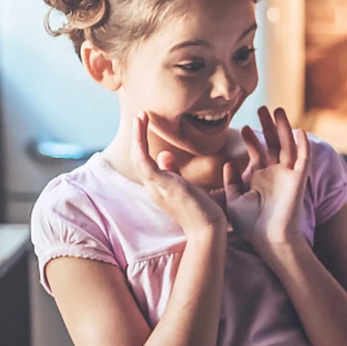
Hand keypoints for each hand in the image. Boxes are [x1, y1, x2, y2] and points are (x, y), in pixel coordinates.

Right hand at [132, 114, 226, 236]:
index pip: (147, 164)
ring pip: (138, 157)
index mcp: (160, 188)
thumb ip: (175, 172)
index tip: (148, 126)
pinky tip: (141, 125)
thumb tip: (164, 154)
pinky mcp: (160, 183)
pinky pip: (143, 160)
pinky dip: (139, 141)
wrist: (209, 228)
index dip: (145, 145)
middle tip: (141, 116)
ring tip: (140, 116)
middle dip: (138, 137)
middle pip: (139, 158)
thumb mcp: (189, 187)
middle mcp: (154, 187)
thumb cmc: (204, 212)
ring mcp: (155, 186)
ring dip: (137, 135)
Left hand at [224, 106, 309, 252]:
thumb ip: (230, 181)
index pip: (258, 152)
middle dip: (268, 125)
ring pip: (288, 145)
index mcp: (260, 177)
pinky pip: (303, 159)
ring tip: (278, 110)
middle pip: (274, 143)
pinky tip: (300, 131)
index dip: (252, 139)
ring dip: (284, 128)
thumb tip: (228, 163)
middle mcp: (275, 173)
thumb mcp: (233, 200)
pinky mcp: (299, 180)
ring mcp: (288, 175)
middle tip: (262, 108)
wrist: (267, 239)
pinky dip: (303, 145)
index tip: (243, 127)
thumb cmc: (250, 225)